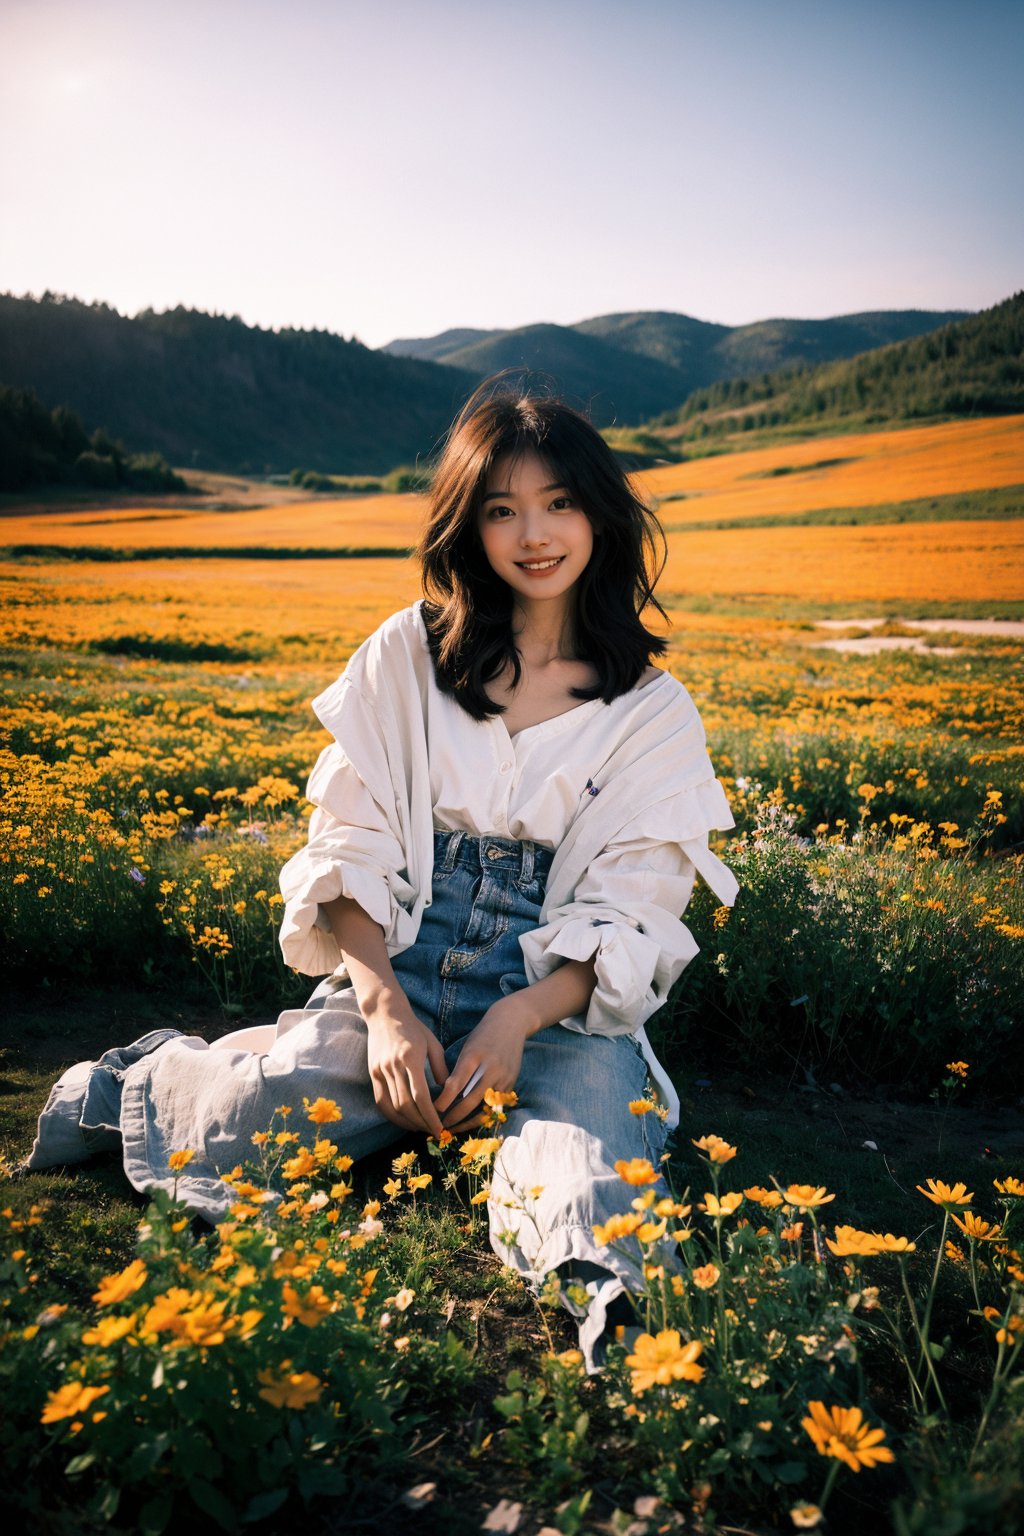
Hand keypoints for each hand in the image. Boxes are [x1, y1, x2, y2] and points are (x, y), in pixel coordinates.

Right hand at [364, 1003, 448, 1137]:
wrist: (385, 1013)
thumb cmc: (414, 1027)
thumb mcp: (433, 1044)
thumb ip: (441, 1069)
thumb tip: (449, 1092)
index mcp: (410, 1058)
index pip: (421, 1096)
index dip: (430, 1116)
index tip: (439, 1128)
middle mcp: (393, 1067)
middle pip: (406, 1106)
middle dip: (420, 1123)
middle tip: (432, 1131)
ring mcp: (380, 1070)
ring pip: (392, 1106)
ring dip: (407, 1122)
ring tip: (420, 1128)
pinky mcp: (372, 1073)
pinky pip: (381, 1101)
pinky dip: (392, 1115)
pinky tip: (403, 1120)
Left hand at [433, 997, 532, 1133]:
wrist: (512, 1023)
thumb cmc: (483, 1035)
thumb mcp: (467, 1048)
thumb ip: (458, 1071)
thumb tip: (444, 1095)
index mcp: (475, 1056)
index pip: (457, 1084)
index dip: (444, 1100)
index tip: (433, 1110)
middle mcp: (491, 1069)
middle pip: (471, 1100)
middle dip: (455, 1116)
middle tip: (441, 1126)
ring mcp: (503, 1077)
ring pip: (484, 1108)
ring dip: (468, 1121)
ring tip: (454, 1128)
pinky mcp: (511, 1084)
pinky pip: (495, 1106)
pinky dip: (482, 1115)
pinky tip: (470, 1121)